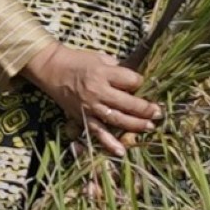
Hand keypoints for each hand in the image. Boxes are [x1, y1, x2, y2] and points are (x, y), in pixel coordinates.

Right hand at [26, 42, 159, 156]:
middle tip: (158, 113)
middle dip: (146, 108)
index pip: (132, 81)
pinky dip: (109, 143)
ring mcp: (90, 106)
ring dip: (136, 125)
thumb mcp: (100, 58)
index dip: (140, 83)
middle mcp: (98, 91)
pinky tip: (121, 151)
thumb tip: (135, 81)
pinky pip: (97, 132)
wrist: (51, 69)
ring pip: (118, 119)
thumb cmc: (77, 61)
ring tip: (149, 127)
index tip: (140, 84)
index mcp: (104, 73)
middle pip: (129, 103)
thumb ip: (118, 69)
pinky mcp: (82, 117)